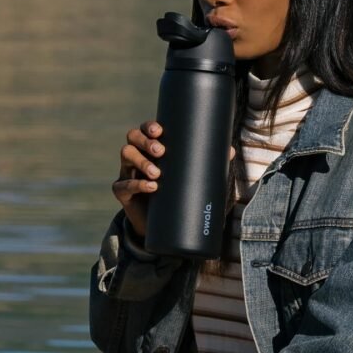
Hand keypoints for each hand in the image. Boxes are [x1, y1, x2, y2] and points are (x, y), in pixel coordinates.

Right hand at [113, 121, 235, 237]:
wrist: (164, 225)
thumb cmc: (179, 193)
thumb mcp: (193, 178)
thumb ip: (209, 164)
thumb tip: (230, 150)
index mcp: (152, 148)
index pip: (146, 129)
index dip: (150, 126)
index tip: (160, 130)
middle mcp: (137, 156)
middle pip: (132, 137)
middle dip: (145, 141)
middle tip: (161, 151)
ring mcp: (127, 172)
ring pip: (126, 154)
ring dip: (141, 161)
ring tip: (157, 174)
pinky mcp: (122, 192)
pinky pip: (122, 184)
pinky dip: (136, 184)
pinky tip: (152, 187)